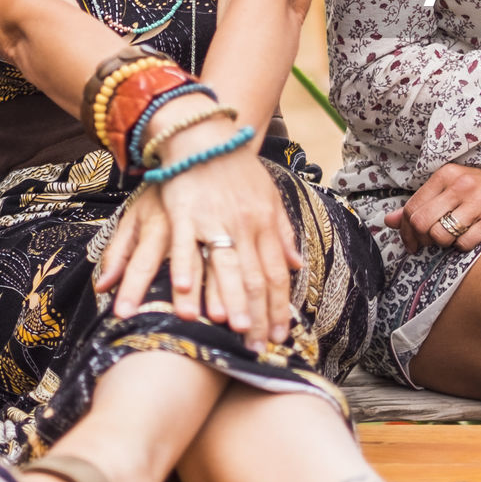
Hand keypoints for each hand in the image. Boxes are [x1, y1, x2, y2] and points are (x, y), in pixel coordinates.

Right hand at [96, 146, 301, 352]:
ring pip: (221, 265)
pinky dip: (185, 271)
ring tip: (227, 329)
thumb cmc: (238, 169)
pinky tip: (184, 295)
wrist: (207, 135)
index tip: (279, 336)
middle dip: (255, 314)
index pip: (276, 272)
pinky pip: (184, 246)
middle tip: (255, 346)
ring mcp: (213, 219)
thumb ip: (282, 233)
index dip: (278, 306)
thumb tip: (297, 266)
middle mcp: (243, 225)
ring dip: (224, 299)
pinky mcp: (183, 212)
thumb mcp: (269, 197)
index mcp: (265, 224)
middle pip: (252, 276)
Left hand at [385, 158, 480, 253]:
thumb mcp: (453, 189)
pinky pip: (464, 244)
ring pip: (441, 236)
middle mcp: (463, 184)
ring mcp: (480, 201)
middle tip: (431, 243)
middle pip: (422, 223)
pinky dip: (464, 247)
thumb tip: (389, 221)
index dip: (407, 231)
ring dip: (445, 244)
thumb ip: (421, 204)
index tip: (412, 242)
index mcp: (448, 173)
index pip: (412, 208)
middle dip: (423, 239)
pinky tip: (473, 237)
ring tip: (455, 237)